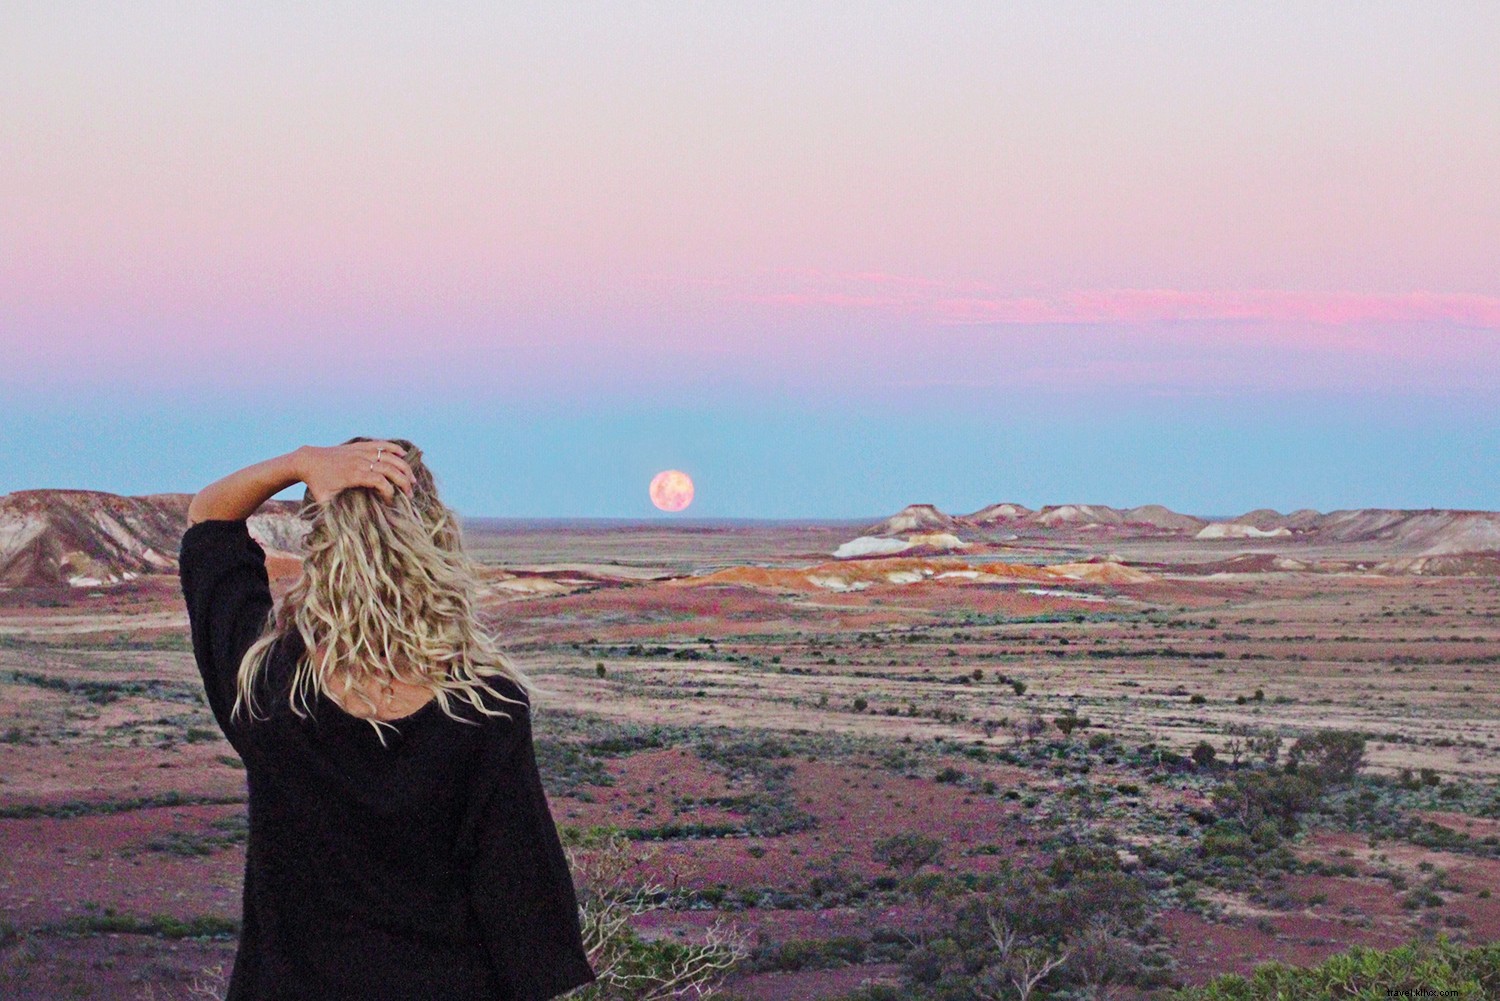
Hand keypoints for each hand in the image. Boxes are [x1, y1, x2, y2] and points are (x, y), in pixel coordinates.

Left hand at [296, 441, 414, 504]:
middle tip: (410, 494)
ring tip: (412, 479)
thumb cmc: (317, 483)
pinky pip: (381, 444)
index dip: (389, 492)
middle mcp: (360, 461)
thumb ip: (334, 512)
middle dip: (403, 481)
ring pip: (389, 456)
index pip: (380, 481)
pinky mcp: (359, 446)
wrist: (307, 461)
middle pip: (389, 468)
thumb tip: (341, 530)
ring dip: (404, 467)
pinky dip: (394, 448)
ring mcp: (360, 452)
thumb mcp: (324, 500)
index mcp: (353, 475)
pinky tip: (404, 455)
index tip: (391, 503)